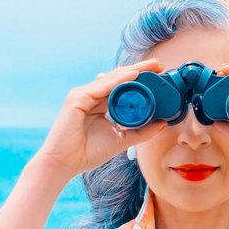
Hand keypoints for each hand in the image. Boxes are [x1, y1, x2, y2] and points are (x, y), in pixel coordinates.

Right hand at [37, 61, 167, 179]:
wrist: (65, 163)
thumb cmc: (87, 153)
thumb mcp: (121, 140)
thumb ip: (141, 131)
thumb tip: (163, 123)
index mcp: (100, 104)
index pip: (122, 87)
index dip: (140, 79)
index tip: (159, 75)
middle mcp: (92, 96)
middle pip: (119, 78)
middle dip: (140, 70)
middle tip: (159, 64)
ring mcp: (84, 95)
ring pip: (112, 79)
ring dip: (133, 71)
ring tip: (151, 66)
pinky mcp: (77, 98)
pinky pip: (102, 86)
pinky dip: (118, 80)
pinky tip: (134, 75)